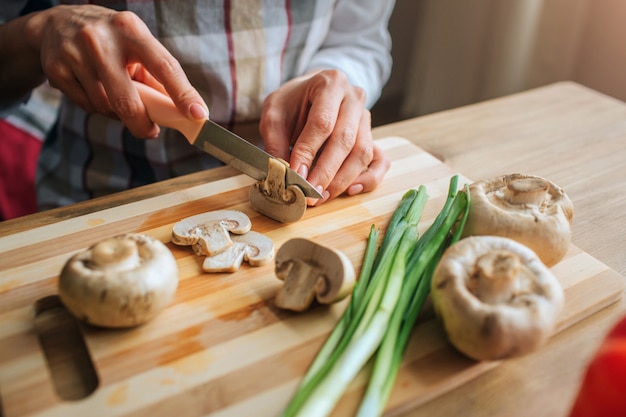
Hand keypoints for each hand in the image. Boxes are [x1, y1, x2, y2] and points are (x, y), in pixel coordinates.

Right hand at [26, 5, 206, 137]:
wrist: (56, 25)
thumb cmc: (111, 41)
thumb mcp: (136, 46)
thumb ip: (158, 77)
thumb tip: (182, 112)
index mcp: (131, 29)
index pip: (165, 66)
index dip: (183, 94)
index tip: (198, 114)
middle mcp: (101, 39)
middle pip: (128, 100)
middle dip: (142, 124)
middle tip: (150, 132)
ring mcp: (75, 53)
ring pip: (106, 106)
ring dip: (116, 112)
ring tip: (113, 93)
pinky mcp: (56, 68)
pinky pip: (86, 106)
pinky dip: (95, 106)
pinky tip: (92, 88)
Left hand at [259, 69, 389, 204]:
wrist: (311, 93)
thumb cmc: (292, 103)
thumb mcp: (274, 113)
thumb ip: (275, 141)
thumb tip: (282, 172)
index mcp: (330, 84)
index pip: (322, 123)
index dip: (308, 152)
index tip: (296, 175)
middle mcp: (354, 99)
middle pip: (346, 140)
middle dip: (326, 171)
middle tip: (310, 193)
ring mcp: (366, 118)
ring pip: (362, 153)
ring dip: (342, 179)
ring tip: (322, 196)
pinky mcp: (372, 136)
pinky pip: (380, 161)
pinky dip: (368, 179)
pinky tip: (350, 190)